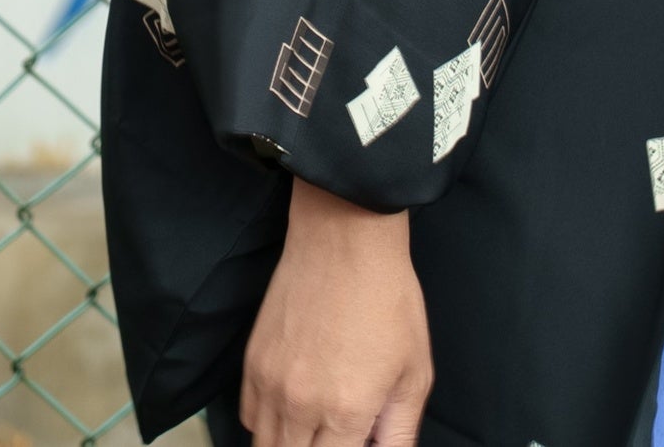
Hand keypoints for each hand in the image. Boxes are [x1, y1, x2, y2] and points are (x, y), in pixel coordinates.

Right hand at [240, 177, 433, 446]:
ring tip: (315, 433)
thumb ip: (399, 433)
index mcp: (346, 413)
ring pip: (267, 446)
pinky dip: (268, 426)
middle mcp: (300, 406)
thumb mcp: (413, 373)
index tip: (355, 442)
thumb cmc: (388, 300)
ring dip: (290, 446)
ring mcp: (270, 383)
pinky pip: (250, 416)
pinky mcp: (252, 360)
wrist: (344, 237)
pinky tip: (292, 413)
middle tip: (336, 436)